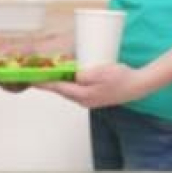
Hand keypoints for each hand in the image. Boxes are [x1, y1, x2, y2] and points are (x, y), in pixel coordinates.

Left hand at [36, 64, 151, 108]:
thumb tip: (72, 76)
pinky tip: (71, 76)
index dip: (45, 83)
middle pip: (62, 90)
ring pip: (69, 90)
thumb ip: (84, 75)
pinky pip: (77, 90)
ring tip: (52, 73)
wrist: (138, 86)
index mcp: (83, 95)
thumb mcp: (101, 72)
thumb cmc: (122, 78)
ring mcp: (89, 100)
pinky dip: (71, 83)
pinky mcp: (94, 97)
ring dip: (61, 82)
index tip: (33, 80)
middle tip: (40, 74)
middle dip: (51, 82)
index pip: (59, 88)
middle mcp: (84, 100)